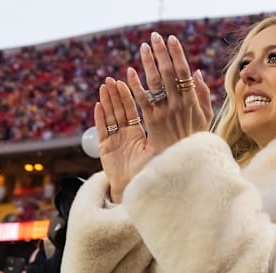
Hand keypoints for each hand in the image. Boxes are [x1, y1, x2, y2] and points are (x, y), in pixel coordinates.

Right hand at [95, 78, 154, 203]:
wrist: (139, 191)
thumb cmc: (151, 173)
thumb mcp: (159, 151)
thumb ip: (163, 135)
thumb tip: (178, 118)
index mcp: (138, 135)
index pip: (133, 111)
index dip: (129, 96)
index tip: (127, 81)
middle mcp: (125, 136)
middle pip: (119, 111)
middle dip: (115, 95)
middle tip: (112, 79)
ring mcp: (114, 141)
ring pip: (110, 117)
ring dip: (107, 101)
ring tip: (104, 86)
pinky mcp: (105, 149)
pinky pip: (102, 130)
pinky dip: (100, 118)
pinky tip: (98, 106)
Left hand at [127, 32, 212, 155]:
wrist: (185, 163)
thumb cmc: (196, 139)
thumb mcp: (206, 117)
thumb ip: (203, 95)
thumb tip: (196, 72)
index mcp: (192, 101)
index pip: (183, 72)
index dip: (177, 54)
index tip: (171, 39)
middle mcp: (178, 104)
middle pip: (168, 73)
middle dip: (161, 53)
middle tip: (154, 37)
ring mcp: (164, 112)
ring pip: (154, 83)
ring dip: (148, 63)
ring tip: (143, 47)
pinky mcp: (151, 121)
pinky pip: (141, 100)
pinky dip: (135, 85)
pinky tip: (129, 73)